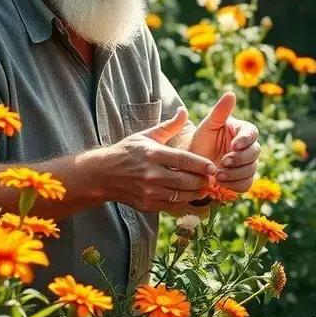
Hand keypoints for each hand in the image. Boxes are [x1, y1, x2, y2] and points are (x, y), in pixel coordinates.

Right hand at [101, 108, 217, 212]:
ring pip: (181, 195)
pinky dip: (184, 202)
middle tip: (212, 178)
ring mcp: (149, 192)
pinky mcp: (147, 205)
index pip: (184, 160)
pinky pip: (172, 205)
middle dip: (202, 180)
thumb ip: (169, 126)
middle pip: (186, 180)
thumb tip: (184, 111)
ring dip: (196, 193)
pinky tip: (190, 196)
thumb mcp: (146, 135)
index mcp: (153, 154)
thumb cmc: (127, 152)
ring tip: (204, 187)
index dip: (201, 165)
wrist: (103, 175)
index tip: (213, 167)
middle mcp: (152, 174)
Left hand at [187, 92, 260, 192]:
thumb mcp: (208, 125)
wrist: (194, 163)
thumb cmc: (202, 140)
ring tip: (218, 175)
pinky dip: (235, 185)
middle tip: (224, 162)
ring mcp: (248, 165)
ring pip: (251, 170)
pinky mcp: (243, 180)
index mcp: (243, 131)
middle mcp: (249, 148)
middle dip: (240, 159)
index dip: (245, 140)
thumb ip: (220, 111)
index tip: (234, 145)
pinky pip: (246, 184)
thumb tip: (230, 93)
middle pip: (254, 153)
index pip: (252, 134)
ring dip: (236, 173)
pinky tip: (221, 183)